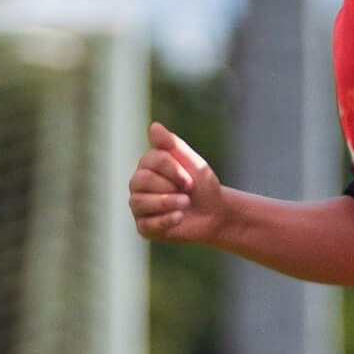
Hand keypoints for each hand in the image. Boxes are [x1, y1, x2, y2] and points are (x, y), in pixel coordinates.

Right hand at [130, 121, 231, 244]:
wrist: (215, 214)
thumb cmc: (202, 186)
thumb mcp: (192, 163)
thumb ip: (172, 145)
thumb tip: (153, 126)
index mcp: (147, 166)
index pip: (150, 161)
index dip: (173, 170)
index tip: (190, 179)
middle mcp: (138, 185)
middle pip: (140, 181)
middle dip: (168, 187)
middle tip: (187, 191)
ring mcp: (139, 207)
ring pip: (138, 202)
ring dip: (166, 203)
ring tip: (185, 204)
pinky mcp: (144, 227)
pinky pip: (145, 224)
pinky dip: (165, 220)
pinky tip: (180, 218)